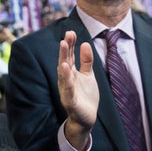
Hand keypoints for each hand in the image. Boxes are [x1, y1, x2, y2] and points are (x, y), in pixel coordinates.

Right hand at [57, 31, 97, 150]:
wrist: (86, 119)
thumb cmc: (85, 96)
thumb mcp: (88, 75)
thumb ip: (86, 61)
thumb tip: (85, 43)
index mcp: (70, 73)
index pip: (69, 56)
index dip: (70, 44)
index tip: (71, 32)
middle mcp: (66, 80)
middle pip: (65, 62)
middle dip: (65, 49)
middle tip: (66, 36)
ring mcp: (67, 90)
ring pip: (64, 74)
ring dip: (63, 60)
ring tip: (63, 47)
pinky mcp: (70, 101)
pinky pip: (68, 89)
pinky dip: (67, 79)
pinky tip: (66, 69)